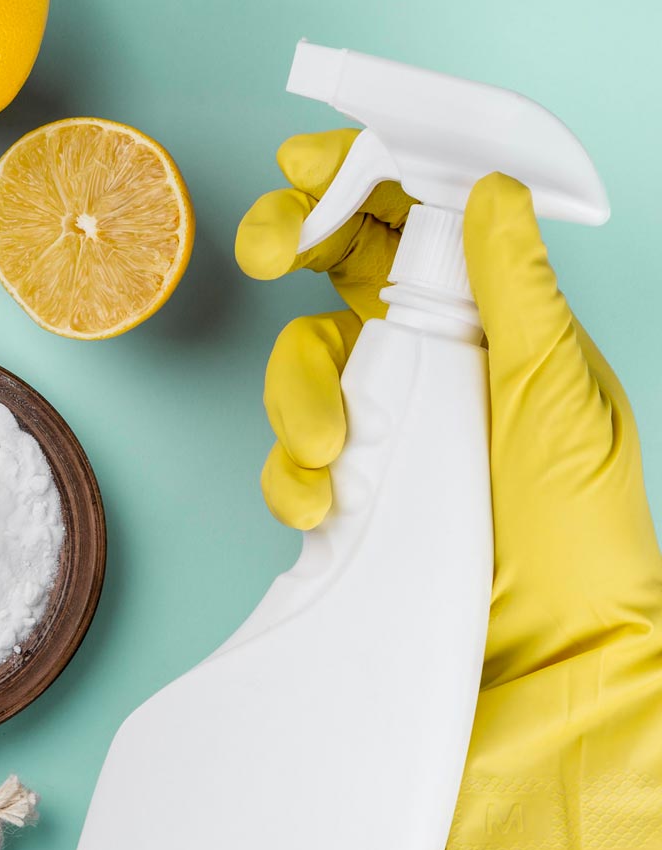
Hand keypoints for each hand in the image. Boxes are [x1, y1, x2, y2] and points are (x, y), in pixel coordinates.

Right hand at [238, 130, 661, 849]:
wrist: (542, 688)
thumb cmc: (578, 556)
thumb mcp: (555, 405)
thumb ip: (511, 293)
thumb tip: (485, 192)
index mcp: (504, 332)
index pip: (425, 225)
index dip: (365, 180)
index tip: (311, 161)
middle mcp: (443, 370)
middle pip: (345, 271)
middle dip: (299, 245)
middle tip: (271, 248)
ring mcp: (390, 433)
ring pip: (304, 359)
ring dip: (298, 390)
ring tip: (333, 447)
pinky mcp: (348, 495)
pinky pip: (290, 453)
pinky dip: (291, 473)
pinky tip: (321, 508)